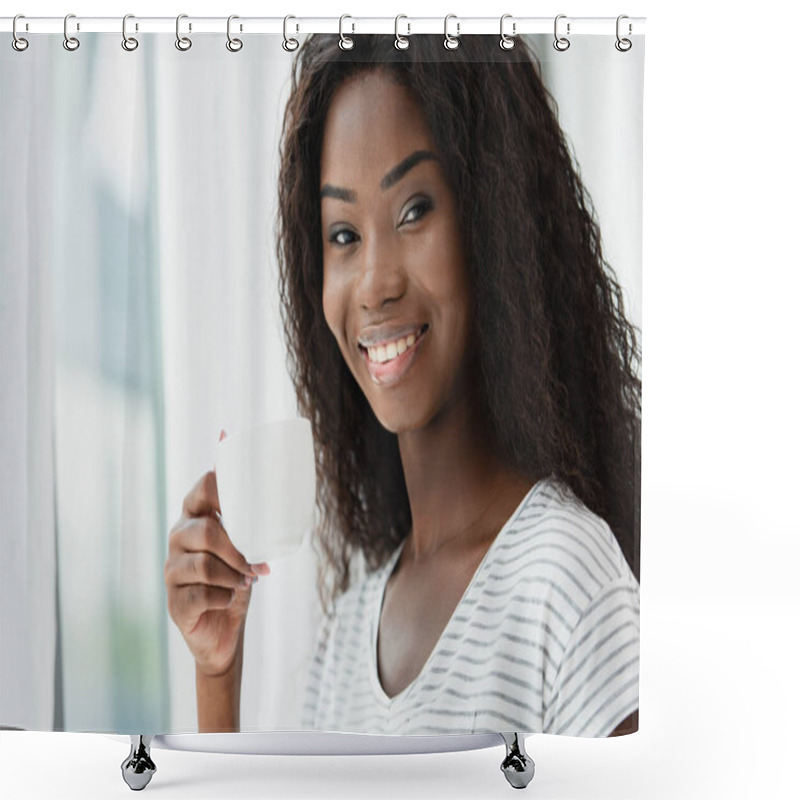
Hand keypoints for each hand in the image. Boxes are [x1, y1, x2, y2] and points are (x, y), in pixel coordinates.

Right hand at [164, 431, 269, 677]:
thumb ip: (248, 512)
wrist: (224, 630)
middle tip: (257, 564)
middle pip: (206, 531)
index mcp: (195, 517)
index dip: (224, 489)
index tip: (248, 504)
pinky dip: (224, 597)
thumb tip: (242, 446)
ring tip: (246, 582)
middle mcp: (178, 538)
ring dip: (234, 575)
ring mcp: (172, 571)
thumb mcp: (245, 541)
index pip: (204, 488)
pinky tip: (229, 598)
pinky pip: (201, 594)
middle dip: (238, 549)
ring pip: (204, 565)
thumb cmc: (235, 577)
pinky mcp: (174, 602)